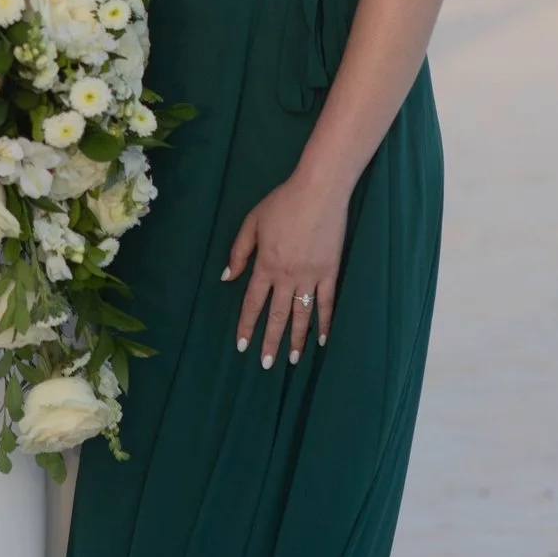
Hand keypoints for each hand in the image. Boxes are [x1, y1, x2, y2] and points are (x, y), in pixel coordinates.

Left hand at [222, 172, 348, 368]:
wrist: (318, 192)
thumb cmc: (282, 202)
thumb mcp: (252, 222)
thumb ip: (239, 252)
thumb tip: (228, 278)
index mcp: (265, 265)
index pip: (253, 303)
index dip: (247, 326)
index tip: (242, 346)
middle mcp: (286, 276)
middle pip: (276, 316)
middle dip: (270, 342)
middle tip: (267, 365)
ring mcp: (310, 276)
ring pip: (301, 315)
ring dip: (297, 339)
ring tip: (293, 360)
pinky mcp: (330, 272)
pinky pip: (327, 303)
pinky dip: (325, 323)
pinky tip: (322, 339)